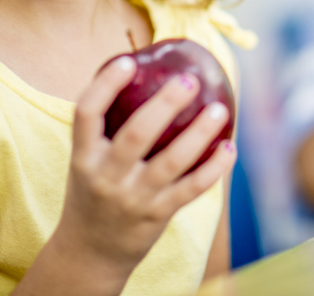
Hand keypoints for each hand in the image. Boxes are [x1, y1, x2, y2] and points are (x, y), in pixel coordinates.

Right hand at [53, 56, 235, 281]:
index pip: (86, 113)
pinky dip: (214, 167)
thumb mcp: (88, 160)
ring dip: (199, 133)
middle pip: (136, 135)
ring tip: (219, 108)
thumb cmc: (95, 190)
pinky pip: (191, 188)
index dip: (105, 85)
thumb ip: (109, 126)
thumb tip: (145, 70)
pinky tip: (229, 146)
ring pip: (171, 162)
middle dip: (165, 105)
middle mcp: (106, 176)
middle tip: (189, 80)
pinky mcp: (157, 214)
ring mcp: (133, 197)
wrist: (90, 251)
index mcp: (84, 156)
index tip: (128, 61)